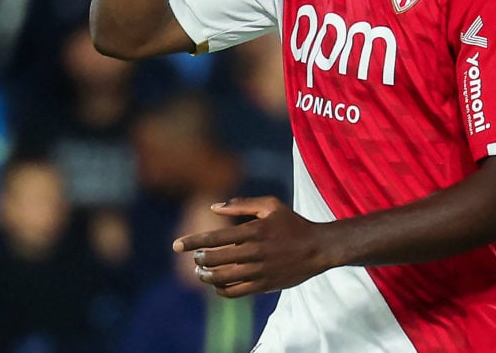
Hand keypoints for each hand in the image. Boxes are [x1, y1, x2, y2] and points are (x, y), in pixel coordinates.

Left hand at [173, 196, 334, 297]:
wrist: (318, 248)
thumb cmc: (292, 223)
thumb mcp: (270, 205)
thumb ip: (241, 204)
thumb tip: (213, 207)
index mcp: (254, 230)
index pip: (215, 237)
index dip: (193, 242)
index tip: (177, 245)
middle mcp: (255, 252)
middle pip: (215, 259)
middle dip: (199, 259)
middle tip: (194, 258)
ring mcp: (259, 271)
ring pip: (222, 278)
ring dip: (206, 276)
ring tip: (200, 272)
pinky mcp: (264, 286)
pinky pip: (235, 292)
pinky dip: (220, 289)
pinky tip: (216, 284)